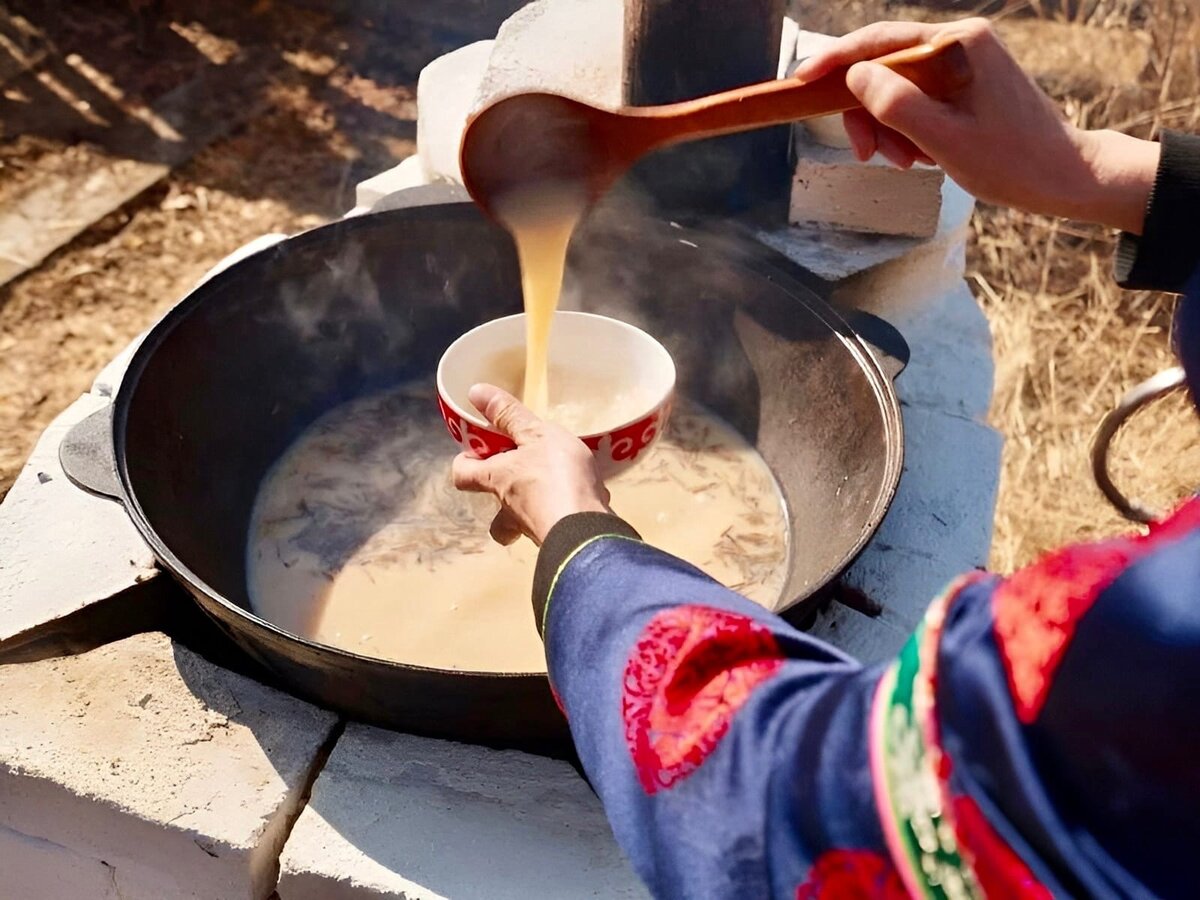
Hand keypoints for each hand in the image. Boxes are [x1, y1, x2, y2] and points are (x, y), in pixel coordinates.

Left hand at [452, 384, 611, 545]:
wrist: (588, 530)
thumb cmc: (556, 477)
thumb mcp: (536, 435)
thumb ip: (510, 414)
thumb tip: (475, 391)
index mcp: (497, 479)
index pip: (462, 476)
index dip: (464, 463)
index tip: (476, 451)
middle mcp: (510, 510)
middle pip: (494, 517)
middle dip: (501, 504)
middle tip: (521, 481)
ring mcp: (535, 528)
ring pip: (526, 524)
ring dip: (537, 509)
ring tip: (558, 489)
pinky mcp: (562, 540)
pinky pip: (558, 525)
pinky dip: (566, 514)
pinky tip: (586, 499)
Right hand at [794, 18, 1158, 233]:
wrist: (1065, 176)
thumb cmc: (1012, 161)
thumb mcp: (943, 139)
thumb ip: (896, 104)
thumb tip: (854, 76)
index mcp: (959, 44)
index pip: (880, 41)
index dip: (835, 61)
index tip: (801, 81)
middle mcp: (960, 42)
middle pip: (884, 68)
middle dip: (867, 112)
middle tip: (867, 154)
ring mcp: (963, 62)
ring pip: (896, 88)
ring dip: (887, 128)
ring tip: (903, 162)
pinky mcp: (965, 84)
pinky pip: (916, 100)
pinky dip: (906, 130)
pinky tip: (919, 156)